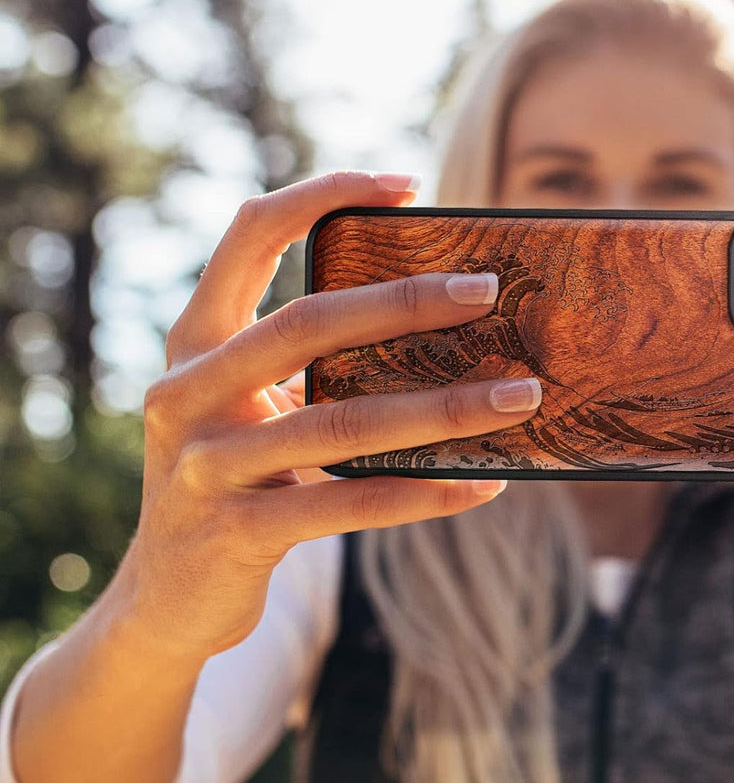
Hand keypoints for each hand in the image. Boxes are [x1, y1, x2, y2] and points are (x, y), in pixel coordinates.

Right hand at [119, 170, 543, 663]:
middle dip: (405, 302)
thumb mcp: (250, 407)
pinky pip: (350, 504)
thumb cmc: (233, 478)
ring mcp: (205, 465)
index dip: (323, 195)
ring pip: (343, 421)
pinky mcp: (236, 532)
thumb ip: (308, 364)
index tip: (407, 184)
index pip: (251, 235)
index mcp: (196, 341)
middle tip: (487, 291)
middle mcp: (188, 392)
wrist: (164, 599)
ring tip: (519, 396)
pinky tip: (484, 484)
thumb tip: (438, 322)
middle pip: (307, 323)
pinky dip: (425, 492)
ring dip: (445, 407)